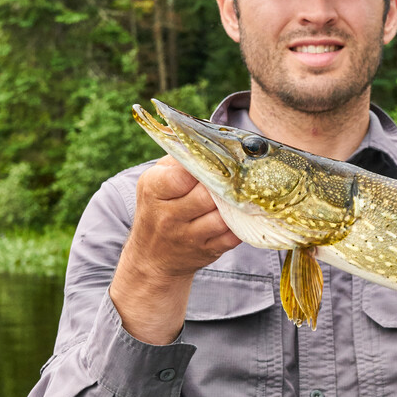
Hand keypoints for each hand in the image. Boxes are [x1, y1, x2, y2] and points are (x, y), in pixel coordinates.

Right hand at [109, 157, 240, 343]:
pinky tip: (244, 213)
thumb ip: (181, 159)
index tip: (216, 162)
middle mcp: (168, 215)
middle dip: (225, 185)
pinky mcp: (207, 251)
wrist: (152, 256)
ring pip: (222, 216)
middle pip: (207, 196)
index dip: (203, 167)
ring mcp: (188, 236)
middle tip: (239, 175)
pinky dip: (242, 223)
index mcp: (154, 189)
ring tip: (244, 192)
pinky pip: (233, 235)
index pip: (182, 175)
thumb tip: (212, 140)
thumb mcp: (156, 179)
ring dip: (237, 205)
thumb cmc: (160, 207)